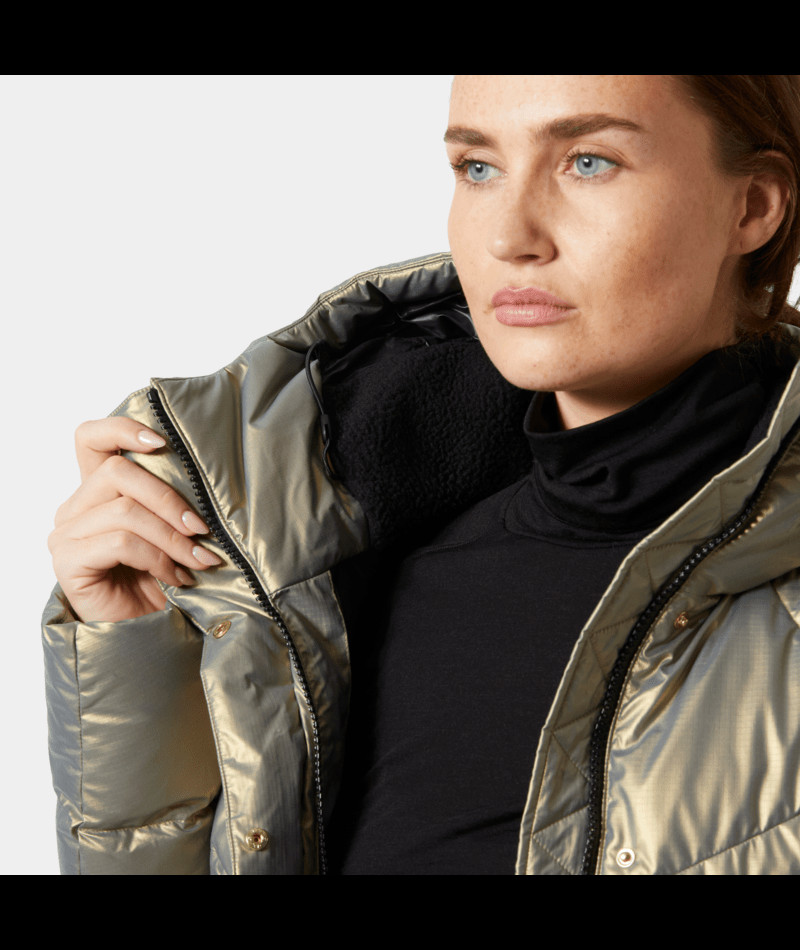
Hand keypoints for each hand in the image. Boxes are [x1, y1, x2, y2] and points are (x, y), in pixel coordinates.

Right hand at [49, 417, 222, 622]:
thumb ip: (173, 500)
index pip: (91, 438)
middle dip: (170, 499)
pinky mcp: (67, 562)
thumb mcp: (174, 530)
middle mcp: (75, 508)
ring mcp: (66, 534)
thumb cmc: (166, 580)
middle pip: (117, 472)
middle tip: (203, 529)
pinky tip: (178, 578)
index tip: (164, 441)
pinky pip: (120, 541)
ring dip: (173, 537)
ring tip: (200, 560)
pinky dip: (158, 558)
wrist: (152, 635)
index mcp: (97, 491)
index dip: (123, 429)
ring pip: (125, 510)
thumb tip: (208, 473)